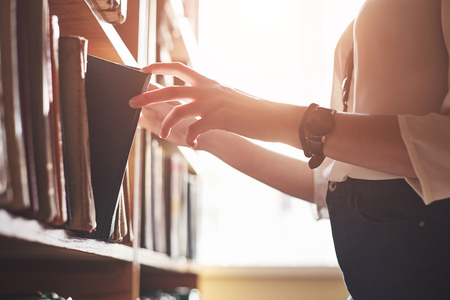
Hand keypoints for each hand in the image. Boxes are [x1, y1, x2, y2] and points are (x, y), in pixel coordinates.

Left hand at [130, 62, 303, 147]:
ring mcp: (212, 103)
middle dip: (148, 95)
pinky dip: (191, 138)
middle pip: (170, 89)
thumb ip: (210, 95)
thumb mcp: (228, 95)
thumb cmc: (251, 109)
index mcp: (208, 82)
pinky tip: (193, 143)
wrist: (271, 117)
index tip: (143, 69)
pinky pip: (195, 129)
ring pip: (178, 111)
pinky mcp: (218, 119)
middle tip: (132, 101)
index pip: (179, 68)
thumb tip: (195, 98)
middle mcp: (207, 89)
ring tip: (164, 134)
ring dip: (167, 124)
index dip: (159, 67)